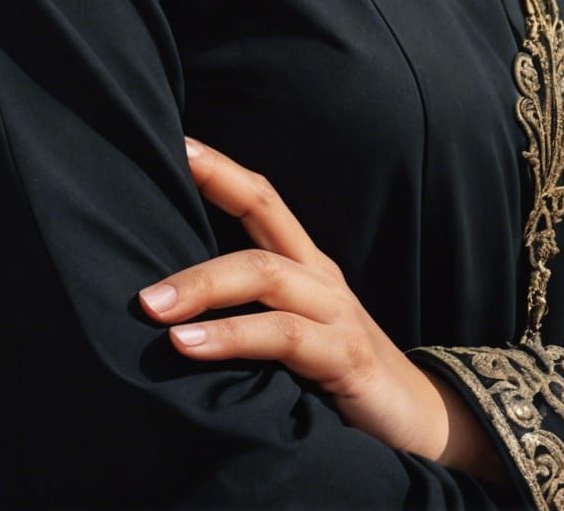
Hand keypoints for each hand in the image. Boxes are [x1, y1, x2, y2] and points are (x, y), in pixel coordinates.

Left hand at [137, 137, 502, 482]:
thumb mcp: (294, 334)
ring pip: (265, 275)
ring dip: (203, 285)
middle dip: (206, 205)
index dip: (220, 168)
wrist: (419, 420)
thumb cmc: (339, 374)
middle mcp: (321, 277)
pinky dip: (233, 337)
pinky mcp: (345, 357)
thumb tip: (170, 306)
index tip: (174, 143)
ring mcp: (336, 313)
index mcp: (307, 266)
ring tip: (151, 306)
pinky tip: (191, 345)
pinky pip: (283, 336)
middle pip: (262, 216)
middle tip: (144, 218)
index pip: (261, 200)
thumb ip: (251, 313)